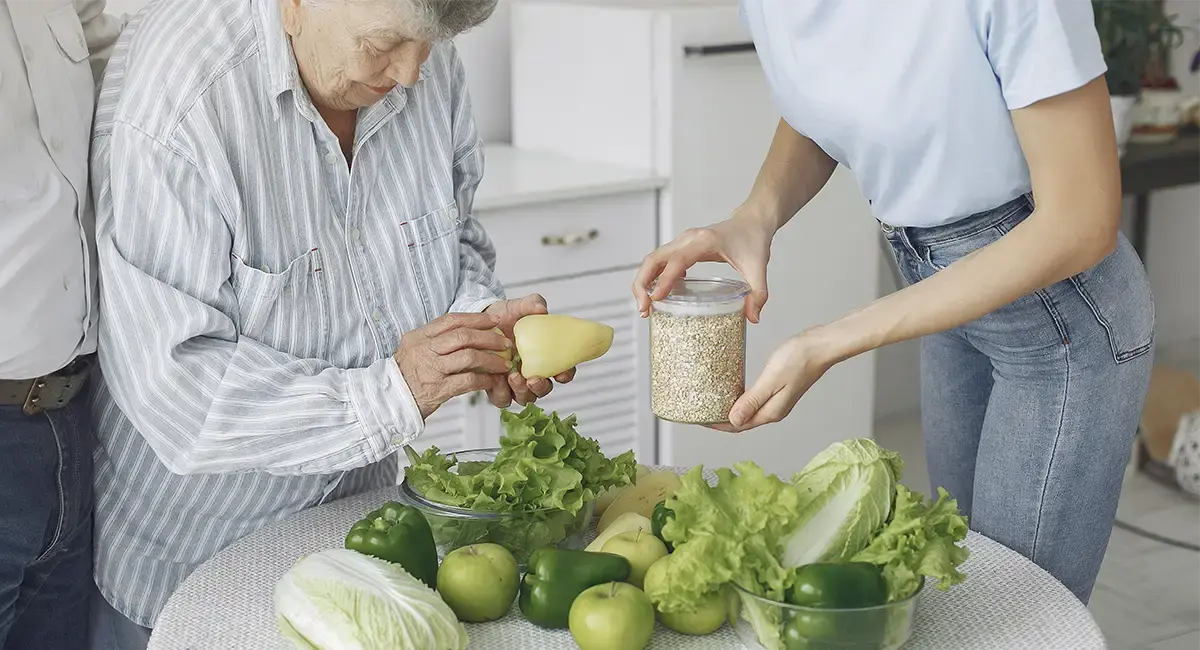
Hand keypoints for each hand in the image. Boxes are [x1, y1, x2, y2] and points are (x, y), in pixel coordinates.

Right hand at [395, 312, 512, 419]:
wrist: (387, 402)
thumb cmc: (404, 376)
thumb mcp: (413, 349)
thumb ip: (434, 340)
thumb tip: (464, 331)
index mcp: (419, 336)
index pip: (451, 320)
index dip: (476, 319)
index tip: (494, 321)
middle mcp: (425, 349)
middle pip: (463, 336)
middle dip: (489, 338)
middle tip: (505, 342)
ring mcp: (431, 369)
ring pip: (469, 357)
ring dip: (491, 359)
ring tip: (504, 362)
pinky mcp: (438, 389)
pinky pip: (468, 380)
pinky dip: (484, 379)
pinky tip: (492, 380)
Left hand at [484, 294, 576, 406]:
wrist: (480, 322)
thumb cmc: (504, 316)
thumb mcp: (517, 307)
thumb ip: (531, 304)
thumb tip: (541, 308)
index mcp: (545, 356)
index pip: (563, 370)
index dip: (566, 374)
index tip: (562, 373)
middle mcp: (533, 372)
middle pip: (544, 389)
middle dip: (541, 387)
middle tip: (532, 379)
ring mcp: (515, 383)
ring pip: (526, 397)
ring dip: (522, 391)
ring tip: (513, 377)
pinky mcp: (497, 387)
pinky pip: (503, 399)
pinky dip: (501, 393)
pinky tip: (497, 380)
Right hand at [632, 207, 775, 322]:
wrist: (752, 222)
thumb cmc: (753, 241)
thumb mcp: (759, 268)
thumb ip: (758, 294)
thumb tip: (753, 318)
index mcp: (705, 241)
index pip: (677, 260)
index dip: (664, 280)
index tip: (656, 299)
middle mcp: (688, 239)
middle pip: (654, 259)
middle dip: (642, 284)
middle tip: (644, 309)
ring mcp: (682, 241)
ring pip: (652, 260)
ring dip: (644, 282)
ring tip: (646, 307)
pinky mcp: (681, 247)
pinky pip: (660, 262)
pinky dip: (652, 278)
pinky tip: (658, 296)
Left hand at [711, 332, 834, 433]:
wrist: (820, 346)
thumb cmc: (798, 359)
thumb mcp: (770, 380)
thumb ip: (751, 401)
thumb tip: (733, 421)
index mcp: (771, 412)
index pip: (739, 426)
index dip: (718, 424)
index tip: (699, 418)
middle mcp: (774, 410)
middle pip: (742, 421)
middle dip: (721, 418)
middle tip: (700, 409)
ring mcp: (777, 401)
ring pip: (748, 410)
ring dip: (730, 408)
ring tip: (711, 400)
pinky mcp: (778, 389)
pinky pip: (754, 399)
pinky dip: (740, 398)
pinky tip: (732, 389)